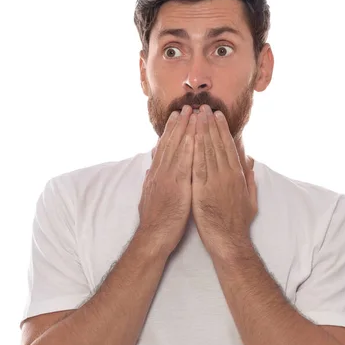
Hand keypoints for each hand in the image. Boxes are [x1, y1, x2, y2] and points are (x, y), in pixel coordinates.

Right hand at [137, 105, 196, 258]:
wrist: (154, 237)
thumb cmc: (155, 220)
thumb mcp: (149, 195)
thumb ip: (151, 178)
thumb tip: (151, 165)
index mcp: (156, 174)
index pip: (165, 147)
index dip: (172, 130)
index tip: (178, 116)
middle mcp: (161, 172)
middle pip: (171, 143)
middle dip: (180, 124)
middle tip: (187, 107)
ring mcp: (168, 177)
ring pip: (178, 148)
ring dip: (185, 129)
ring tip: (192, 114)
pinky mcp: (177, 186)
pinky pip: (185, 162)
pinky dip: (190, 148)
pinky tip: (196, 136)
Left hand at [191, 105, 257, 255]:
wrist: (229, 241)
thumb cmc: (239, 222)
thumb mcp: (251, 198)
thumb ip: (250, 177)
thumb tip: (249, 160)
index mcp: (237, 174)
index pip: (228, 146)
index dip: (221, 129)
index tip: (216, 116)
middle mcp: (226, 174)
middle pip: (216, 143)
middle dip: (209, 124)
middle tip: (203, 107)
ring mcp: (214, 180)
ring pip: (206, 150)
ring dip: (200, 131)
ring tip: (195, 115)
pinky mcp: (202, 188)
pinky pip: (196, 164)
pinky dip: (193, 149)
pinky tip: (189, 137)